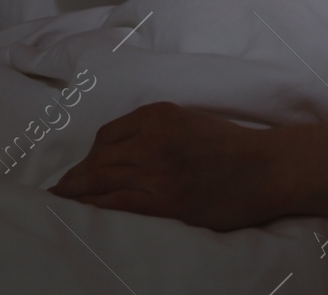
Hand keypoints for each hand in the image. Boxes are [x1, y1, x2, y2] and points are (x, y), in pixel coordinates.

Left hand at [48, 101, 288, 230]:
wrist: (267, 168)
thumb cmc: (233, 147)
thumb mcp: (190, 123)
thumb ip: (156, 131)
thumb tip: (121, 154)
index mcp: (159, 114)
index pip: (108, 135)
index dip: (91, 156)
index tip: (83, 169)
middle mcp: (152, 137)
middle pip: (99, 158)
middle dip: (77, 177)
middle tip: (60, 190)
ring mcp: (156, 169)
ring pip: (101, 180)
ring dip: (76, 193)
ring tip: (61, 202)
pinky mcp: (163, 199)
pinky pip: (115, 203)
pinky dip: (92, 207)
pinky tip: (82, 212)